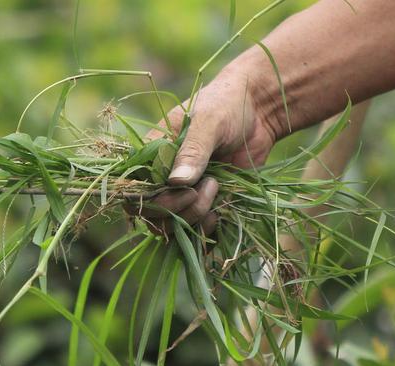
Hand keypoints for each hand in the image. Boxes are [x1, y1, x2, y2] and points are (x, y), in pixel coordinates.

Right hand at [129, 67, 280, 234]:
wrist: (258, 112)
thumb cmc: (226, 106)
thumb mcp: (208, 122)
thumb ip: (193, 151)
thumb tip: (176, 182)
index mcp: (153, 154)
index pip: (135, 187)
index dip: (151, 198)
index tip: (179, 187)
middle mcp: (163, 177)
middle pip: (153, 212)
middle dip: (177, 208)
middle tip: (208, 185)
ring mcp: (183, 193)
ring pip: (173, 225)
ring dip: (194, 216)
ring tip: (216, 187)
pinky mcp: (204, 203)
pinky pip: (195, 229)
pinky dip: (205, 227)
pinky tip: (219, 210)